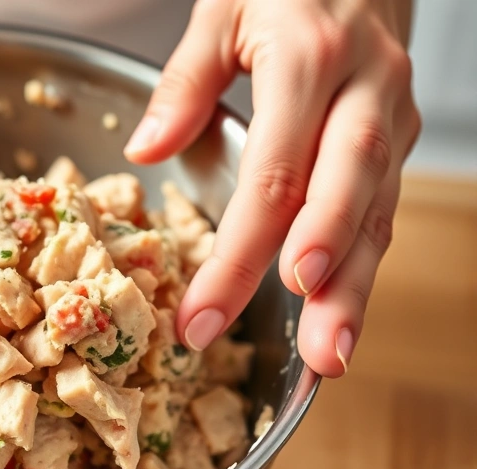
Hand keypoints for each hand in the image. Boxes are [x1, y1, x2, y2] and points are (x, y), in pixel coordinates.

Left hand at [125, 0, 420, 377]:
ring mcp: (390, 116)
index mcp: (309, 60)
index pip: (273, 177)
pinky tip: (342, 314)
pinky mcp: (398, 135)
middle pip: (342, 201)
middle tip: (305, 354)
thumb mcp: (223, 9)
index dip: (238, 256)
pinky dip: (364, 265)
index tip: (201, 316)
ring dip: (358, 291)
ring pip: (378, 213)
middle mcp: (364, 92)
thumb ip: (184, 82)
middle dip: (320, 287)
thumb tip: (145, 149)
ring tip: (332, 358)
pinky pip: (384, 208)